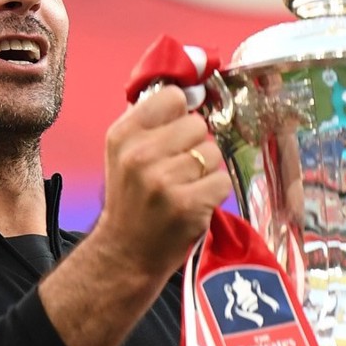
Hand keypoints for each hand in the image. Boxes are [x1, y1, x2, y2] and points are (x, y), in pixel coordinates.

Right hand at [38, 86, 230, 345]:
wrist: (125, 253)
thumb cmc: (131, 200)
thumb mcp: (124, 154)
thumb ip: (150, 122)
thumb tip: (187, 92)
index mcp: (123, 134)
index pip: (173, 97)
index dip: (180, 115)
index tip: (175, 133)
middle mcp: (140, 154)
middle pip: (198, 124)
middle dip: (195, 146)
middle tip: (179, 170)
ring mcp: (163, 180)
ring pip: (213, 153)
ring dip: (207, 171)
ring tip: (186, 188)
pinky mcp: (187, 204)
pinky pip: (222, 181)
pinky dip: (215, 193)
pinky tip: (195, 204)